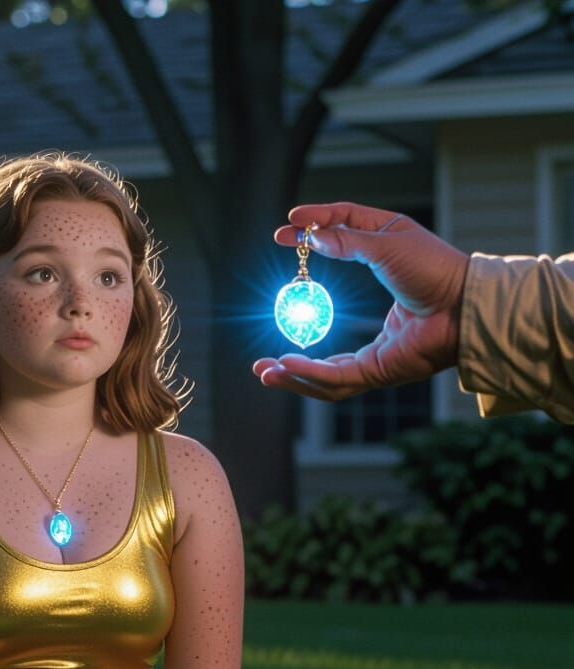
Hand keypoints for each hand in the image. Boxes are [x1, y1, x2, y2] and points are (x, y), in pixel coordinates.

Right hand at [254, 202, 468, 399]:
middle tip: (261, 346)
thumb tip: (310, 238)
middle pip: (319, 348)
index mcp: (373, 288)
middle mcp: (370, 331)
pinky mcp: (376, 371)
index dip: (303, 247)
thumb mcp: (385, 241)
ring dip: (290, 376)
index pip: (324, 300)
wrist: (462, 302)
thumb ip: (346, 240)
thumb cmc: (436, 268)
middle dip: (286, 357)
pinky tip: (285, 365)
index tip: (281, 234)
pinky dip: (308, 374)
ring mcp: (373, 356)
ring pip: (323, 376)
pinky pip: (336, 379)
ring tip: (263, 370)